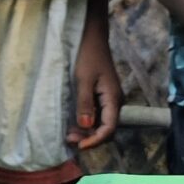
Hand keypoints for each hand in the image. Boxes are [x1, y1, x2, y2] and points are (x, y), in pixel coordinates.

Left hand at [70, 0, 120, 150]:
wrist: (92, 38)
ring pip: (101, 123)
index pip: (108, 129)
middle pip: (106, 129)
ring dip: (87, 132)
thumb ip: (85, 103)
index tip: (79, 146)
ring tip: (69, 135)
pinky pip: (97, 115)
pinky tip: (74, 124)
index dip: (95, 140)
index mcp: (113, 99)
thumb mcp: (83, 79)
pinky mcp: (102, 96)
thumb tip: (86, 127)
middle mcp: (114, 102)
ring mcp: (109, 99)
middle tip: (70, 140)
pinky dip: (87, 122)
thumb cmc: (87, 56)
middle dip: (90, 138)